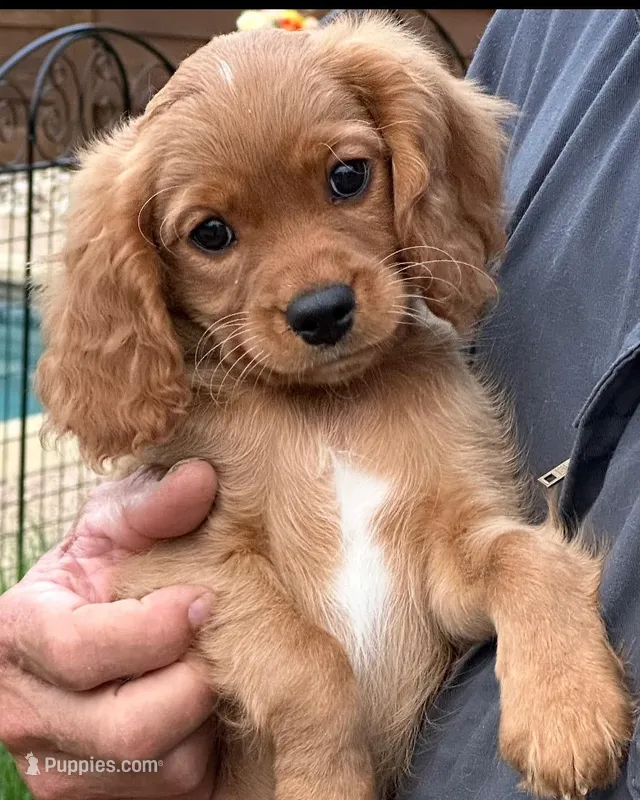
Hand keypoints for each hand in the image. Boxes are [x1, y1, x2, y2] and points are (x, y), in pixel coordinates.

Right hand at [0, 460, 218, 798]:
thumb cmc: (104, 568)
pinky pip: (172, 789)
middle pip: (128, 727)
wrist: (90, 623)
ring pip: (161, 766)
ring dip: (203, 713)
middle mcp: (25, 712)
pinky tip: (196, 699)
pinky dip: (200, 745)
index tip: (204, 597)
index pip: (83, 650)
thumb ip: (153, 504)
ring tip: (204, 662)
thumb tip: (202, 479)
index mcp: (18, 634)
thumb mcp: (116, 525)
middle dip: (194, 678)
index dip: (156, 627)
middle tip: (220, 637)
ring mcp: (57, 767)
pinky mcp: (95, 797)